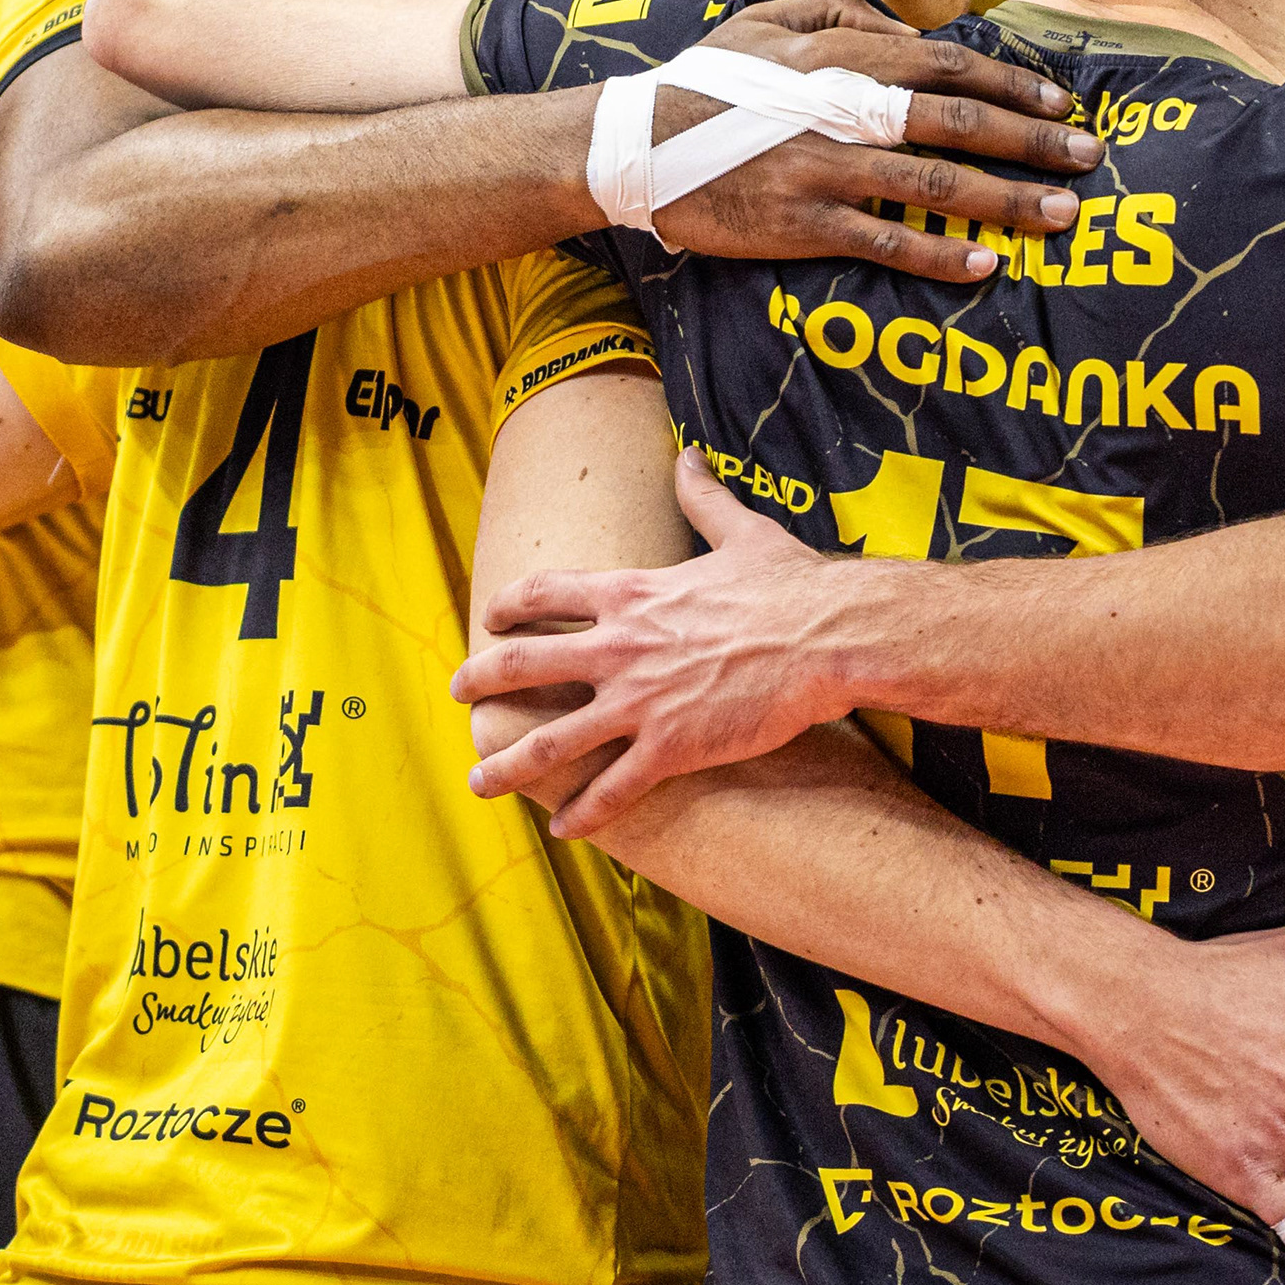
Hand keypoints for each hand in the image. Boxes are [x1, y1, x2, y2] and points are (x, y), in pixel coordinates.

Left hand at [458, 453, 872, 832]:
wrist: (827, 637)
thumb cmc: (790, 584)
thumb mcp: (742, 531)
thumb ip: (703, 498)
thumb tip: (689, 456)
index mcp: (630, 593)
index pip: (543, 593)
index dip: (507, 606)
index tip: (489, 618)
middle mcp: (620, 647)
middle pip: (524, 664)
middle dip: (481, 680)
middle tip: (458, 694)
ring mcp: (640, 701)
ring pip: (552, 740)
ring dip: (508, 763)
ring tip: (479, 780)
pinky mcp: (670, 747)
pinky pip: (612, 788)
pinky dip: (582, 812)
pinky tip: (562, 828)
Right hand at [656, 0, 1104, 286]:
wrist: (633, 145)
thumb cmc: (705, 80)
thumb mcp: (766, 21)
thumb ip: (840, 13)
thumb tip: (906, 27)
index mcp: (840, 57)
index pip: (949, 66)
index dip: (1013, 84)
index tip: (1061, 102)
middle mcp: (843, 109)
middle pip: (960, 122)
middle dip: (1035, 141)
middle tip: (1089, 157)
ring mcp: (826, 169)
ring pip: (936, 184)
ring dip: (1008, 200)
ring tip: (1062, 213)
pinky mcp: (804, 224)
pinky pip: (886, 241)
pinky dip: (939, 254)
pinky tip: (985, 265)